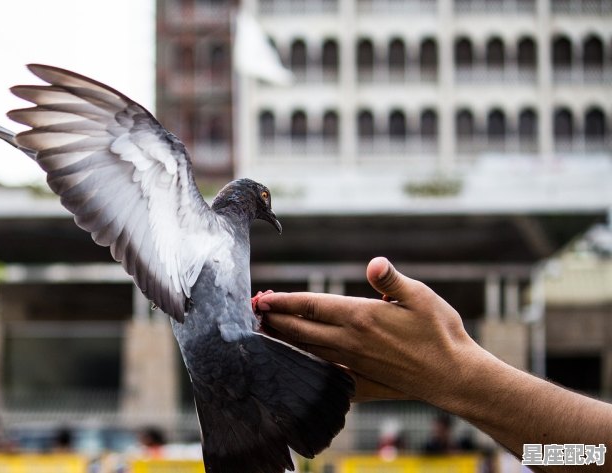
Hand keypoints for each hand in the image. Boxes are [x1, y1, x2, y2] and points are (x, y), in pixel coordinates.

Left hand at [258, 257, 483, 405]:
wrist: (454, 376)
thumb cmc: (440, 332)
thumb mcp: (420, 297)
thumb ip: (391, 280)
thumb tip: (374, 263)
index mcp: (360, 316)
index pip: (311, 306)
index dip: (283, 302)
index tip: (262, 298)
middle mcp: (350, 341)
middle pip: (300, 330)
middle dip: (274, 320)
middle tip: (253, 312)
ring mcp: (353, 363)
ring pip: (307, 351)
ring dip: (283, 341)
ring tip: (264, 332)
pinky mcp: (360, 379)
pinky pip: (323, 372)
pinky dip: (304, 365)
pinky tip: (294, 363)